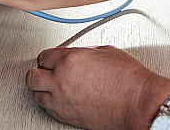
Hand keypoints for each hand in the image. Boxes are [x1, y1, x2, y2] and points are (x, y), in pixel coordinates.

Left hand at [26, 46, 169, 129]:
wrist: (137, 101)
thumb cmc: (128, 78)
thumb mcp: (104, 51)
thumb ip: (82, 52)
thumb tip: (75, 54)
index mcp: (70, 59)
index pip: (43, 56)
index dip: (47, 57)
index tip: (51, 59)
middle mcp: (62, 80)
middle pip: (32, 76)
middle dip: (38, 72)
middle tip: (45, 71)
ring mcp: (62, 100)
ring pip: (36, 95)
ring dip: (43, 89)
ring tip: (53, 86)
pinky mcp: (67, 116)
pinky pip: (48, 109)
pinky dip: (51, 103)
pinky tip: (61, 97)